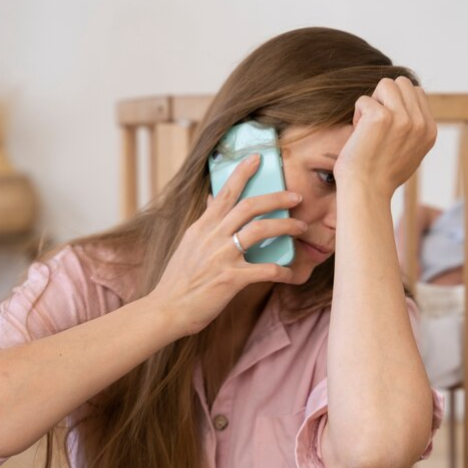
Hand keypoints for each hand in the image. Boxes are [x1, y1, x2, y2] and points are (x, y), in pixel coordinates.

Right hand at [149, 155, 307, 335]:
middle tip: (296, 196)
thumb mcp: (188, 245)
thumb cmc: (179, 280)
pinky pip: (265, 269)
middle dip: (276, 197)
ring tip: (300, 227)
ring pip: (260, 230)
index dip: (242, 173)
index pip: (225, 192)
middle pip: (249, 206)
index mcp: (202, 227)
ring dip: (285, 226)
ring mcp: (221, 256)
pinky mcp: (230, 278)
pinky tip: (291, 273)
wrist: (167, 309)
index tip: (258, 158)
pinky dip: (282, 270)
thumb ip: (204, 223)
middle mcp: (212, 236)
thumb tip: (213, 200)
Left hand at [334, 77, 436, 197]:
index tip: (386, 128)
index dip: (396, 103)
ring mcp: (402, 118)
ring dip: (372, 102)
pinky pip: (364, 100)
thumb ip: (413, 130)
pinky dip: (357, 115)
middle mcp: (420, 123)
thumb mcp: (410, 153)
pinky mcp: (381, 117)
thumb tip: (407, 106)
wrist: (366, 193)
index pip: (417, 93)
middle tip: (374, 125)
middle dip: (385, 98)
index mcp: (430, 131)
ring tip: (367, 126)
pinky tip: (358, 136)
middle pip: (402, 83)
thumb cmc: (380, 177)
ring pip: (386, 84)